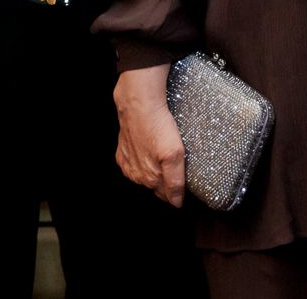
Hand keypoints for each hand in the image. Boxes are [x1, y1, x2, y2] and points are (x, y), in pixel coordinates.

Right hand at [114, 64, 185, 206]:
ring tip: (164, 156)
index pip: (166, 195)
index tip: (185, 182)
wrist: (138, 105)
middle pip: (155, 185)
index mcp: (150, 178)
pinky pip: (133, 162)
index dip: (177, 191)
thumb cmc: (158, 127)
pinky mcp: (122, 151)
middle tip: (177, 166)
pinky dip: (141, 160)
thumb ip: (175, 182)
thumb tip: (176, 202)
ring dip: (154, 170)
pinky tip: (148, 150)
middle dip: (166, 181)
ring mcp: (128, 163)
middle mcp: (136, 175)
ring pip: (144, 175)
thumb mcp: (174, 155)